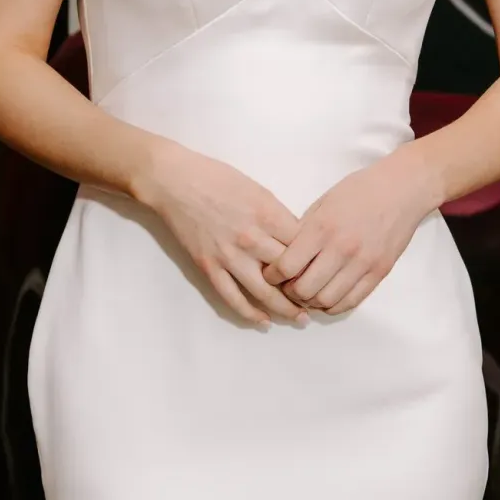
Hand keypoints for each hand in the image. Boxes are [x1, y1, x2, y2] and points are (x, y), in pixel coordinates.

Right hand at [137, 142, 309, 325]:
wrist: (174, 182)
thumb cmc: (217, 178)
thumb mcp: (258, 190)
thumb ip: (278, 216)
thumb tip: (297, 241)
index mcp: (267, 215)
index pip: (303, 247)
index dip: (317, 262)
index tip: (324, 271)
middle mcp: (251, 238)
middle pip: (289, 273)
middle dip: (307, 289)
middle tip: (320, 300)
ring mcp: (229, 255)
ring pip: (265, 292)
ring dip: (285, 309)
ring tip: (300, 318)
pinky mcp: (209, 266)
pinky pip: (233, 298)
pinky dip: (250, 314)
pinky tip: (264, 321)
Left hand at [262, 152, 436, 315]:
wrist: (402, 189)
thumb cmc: (359, 191)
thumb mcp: (323, 203)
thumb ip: (303, 231)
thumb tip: (283, 256)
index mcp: (322, 228)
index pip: (287, 266)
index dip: (272, 275)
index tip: (271, 274)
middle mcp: (342, 248)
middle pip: (304, 290)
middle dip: (289, 292)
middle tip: (287, 286)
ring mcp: (363, 263)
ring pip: (326, 301)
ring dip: (311, 301)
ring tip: (308, 292)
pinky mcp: (379, 273)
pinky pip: (350, 302)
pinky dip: (333, 305)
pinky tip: (327, 296)